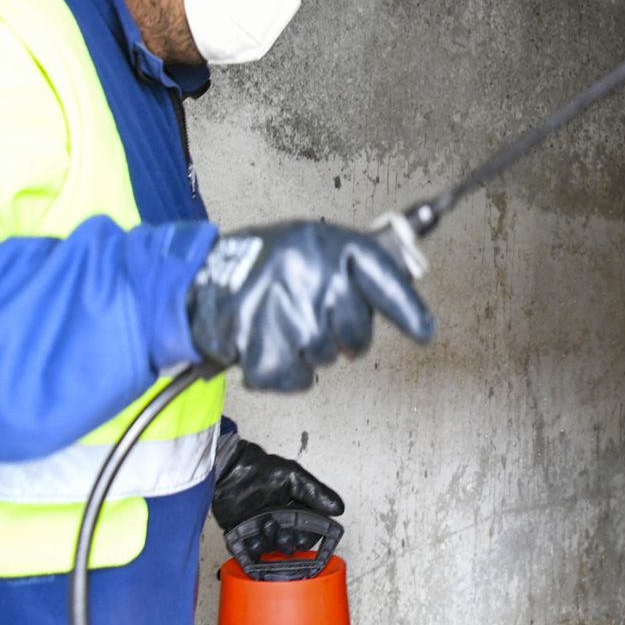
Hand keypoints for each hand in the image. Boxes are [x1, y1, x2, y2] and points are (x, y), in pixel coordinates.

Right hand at [186, 220, 433, 390]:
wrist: (199, 283)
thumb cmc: (262, 264)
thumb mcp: (311, 244)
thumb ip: (353, 266)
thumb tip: (403, 290)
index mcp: (330, 245)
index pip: (384, 279)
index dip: (408, 310)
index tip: (424, 332)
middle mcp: (315, 277)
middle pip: (359, 333)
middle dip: (344, 334)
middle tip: (315, 317)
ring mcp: (292, 317)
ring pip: (329, 358)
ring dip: (310, 349)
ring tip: (281, 321)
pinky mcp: (270, 354)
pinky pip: (302, 380)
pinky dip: (288, 371)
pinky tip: (269, 343)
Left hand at [212, 435, 342, 555]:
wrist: (229, 471)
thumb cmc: (260, 469)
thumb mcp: (293, 476)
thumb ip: (316, 492)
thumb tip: (338, 508)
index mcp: (294, 506)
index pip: (309, 529)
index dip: (309, 535)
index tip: (304, 535)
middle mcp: (280, 520)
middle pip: (292, 542)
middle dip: (289, 540)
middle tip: (284, 531)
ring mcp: (261, 528)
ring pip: (273, 547)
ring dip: (272, 541)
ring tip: (265, 524)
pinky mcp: (243, 534)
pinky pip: (251, 551)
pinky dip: (253, 549)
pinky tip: (253, 537)